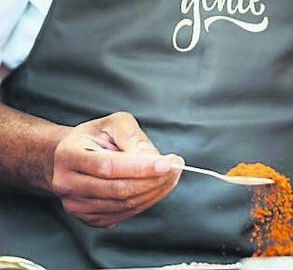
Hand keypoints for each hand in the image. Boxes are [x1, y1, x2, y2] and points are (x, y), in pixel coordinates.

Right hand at [51, 111, 183, 227]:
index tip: (168, 163)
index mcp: (70, 154)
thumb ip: (132, 136)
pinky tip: (155, 188)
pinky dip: (144, 202)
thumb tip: (152, 158)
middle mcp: (67, 183)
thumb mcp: (113, 123)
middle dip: (153, 180)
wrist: (69, 156)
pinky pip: (122, 215)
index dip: (140, 167)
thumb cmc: (95, 136)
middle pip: (117, 189)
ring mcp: (75, 205)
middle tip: (176, 168)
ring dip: (153, 193)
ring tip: (171, 176)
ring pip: (122, 205)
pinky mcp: (87, 218)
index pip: (109, 166)